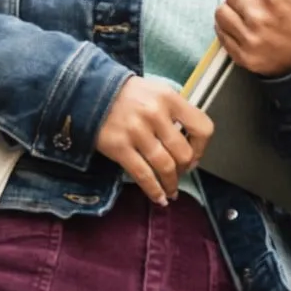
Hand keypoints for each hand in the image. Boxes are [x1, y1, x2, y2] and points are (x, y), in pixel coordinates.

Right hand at [95, 76, 213, 203]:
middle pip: (183, 153)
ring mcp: (136, 131)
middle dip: (184, 168)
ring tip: (171, 191)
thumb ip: (174, 112)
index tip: (195, 155)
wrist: (89, 92)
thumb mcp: (156, 92)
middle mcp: (155, 114)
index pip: (202, 128)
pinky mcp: (119, 147)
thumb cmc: (126, 94)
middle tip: (180, 172)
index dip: (202, 147)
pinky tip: (158, 198)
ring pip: (165, 167)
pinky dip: (154, 191)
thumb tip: (189, 142)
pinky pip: (143, 175)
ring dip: (171, 184)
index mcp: (169, 98)